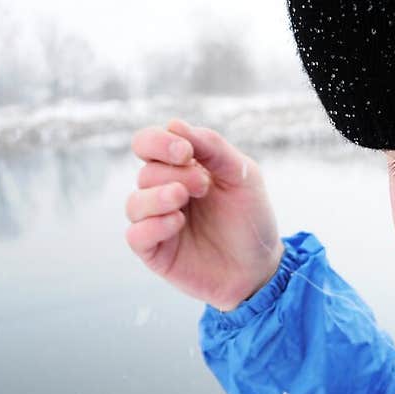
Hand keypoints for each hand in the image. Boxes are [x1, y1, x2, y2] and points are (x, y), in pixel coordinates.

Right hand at [125, 118, 284, 311]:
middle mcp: (163, 194)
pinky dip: (153, 225)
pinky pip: (135, 235)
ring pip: (134, 203)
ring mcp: (157, 224)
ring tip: (184, 200)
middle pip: (145, 173)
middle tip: (203, 186)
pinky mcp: (156, 253)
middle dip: (173, 174)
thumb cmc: (251, 220)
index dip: (158, 142)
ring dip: (158, 197)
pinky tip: (178, 223)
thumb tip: (174, 124)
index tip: (186, 153)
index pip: (147, 144)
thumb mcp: (242, 175)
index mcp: (180, 170)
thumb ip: (212, 146)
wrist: (260, 269)